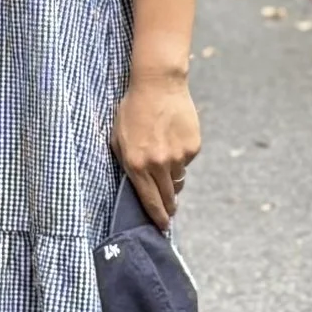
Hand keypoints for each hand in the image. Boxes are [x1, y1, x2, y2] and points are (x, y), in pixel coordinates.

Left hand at [112, 68, 199, 229]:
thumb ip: (126, 163)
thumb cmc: (132, 109)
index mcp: (136, 164)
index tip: (162, 226)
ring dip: (172, 176)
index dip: (157, 216)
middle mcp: (158, 164)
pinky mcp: (192, 147)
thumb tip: (137, 186)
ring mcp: (178, 156)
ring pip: (178, 178)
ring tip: (165, 159)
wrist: (158, 85)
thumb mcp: (118, 138)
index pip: (149, 200)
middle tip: (169, 210)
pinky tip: (173, 139)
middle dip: (168, 205)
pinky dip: (180, 156)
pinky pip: (186, 161)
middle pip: (167, 196)